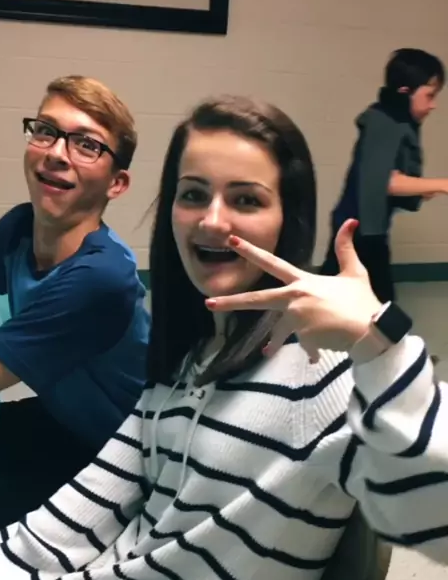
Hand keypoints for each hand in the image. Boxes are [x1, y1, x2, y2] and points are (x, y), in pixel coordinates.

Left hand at [206, 219, 381, 362]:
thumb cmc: (362, 301)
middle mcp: (295, 298)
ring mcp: (297, 318)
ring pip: (279, 333)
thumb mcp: (354, 272)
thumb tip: (350, 221)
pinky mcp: (303, 336)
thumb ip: (346, 248)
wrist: (370, 329)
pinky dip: (310, 352)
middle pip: (258, 300)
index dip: (252, 251)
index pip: (272, 263)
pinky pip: (302, 346)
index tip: (231, 242)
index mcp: (303, 281)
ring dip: (275, 344)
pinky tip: (315, 358)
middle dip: (231, 302)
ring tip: (267, 353)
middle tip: (209, 304)